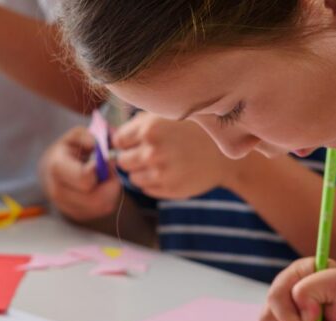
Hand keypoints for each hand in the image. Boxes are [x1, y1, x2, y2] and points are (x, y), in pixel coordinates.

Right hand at [40, 126, 120, 220]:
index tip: (100, 162)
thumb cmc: (68, 152)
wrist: (51, 172)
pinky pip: (103, 210)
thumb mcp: (75, 137)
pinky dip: (109, 198)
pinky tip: (101, 188)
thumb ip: (88, 136)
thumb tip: (98, 144)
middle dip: (109, 183)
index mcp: (57, 168)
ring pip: (104, 206)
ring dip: (112, 191)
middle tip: (107, 171)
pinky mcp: (78, 215)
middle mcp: (59, 192)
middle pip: (97, 198)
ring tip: (104, 178)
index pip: (84, 178)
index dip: (99, 169)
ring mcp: (67, 207)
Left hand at [113, 113, 242, 198]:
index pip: (118, 141)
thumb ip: (139, 124)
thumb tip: (110, 136)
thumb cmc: (195, 133)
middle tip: (153, 154)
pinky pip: (148, 189)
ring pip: (134, 177)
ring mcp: (161, 172)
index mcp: (150, 129)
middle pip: (123, 161)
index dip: (128, 142)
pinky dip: (155, 183)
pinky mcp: (169, 189)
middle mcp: (153, 151)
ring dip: (144, 172)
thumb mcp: (169, 116)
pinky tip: (171, 173)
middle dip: (134, 158)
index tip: (139, 142)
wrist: (224, 156)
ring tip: (164, 164)